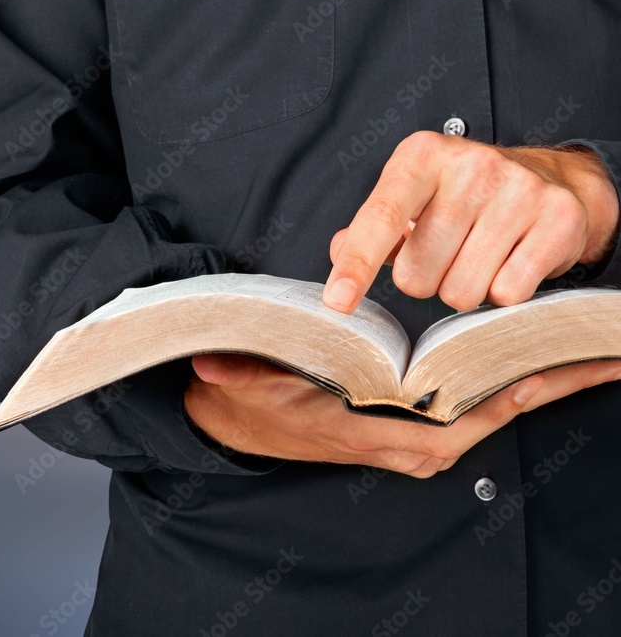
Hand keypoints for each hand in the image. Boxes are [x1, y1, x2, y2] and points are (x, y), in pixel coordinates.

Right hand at [184, 354, 620, 477]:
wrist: (236, 416)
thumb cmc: (249, 402)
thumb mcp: (241, 385)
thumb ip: (237, 374)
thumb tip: (214, 366)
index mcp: (360, 432)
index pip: (439, 431)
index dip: (489, 407)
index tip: (531, 377)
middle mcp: (393, 440)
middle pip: (480, 423)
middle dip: (538, 392)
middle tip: (595, 358)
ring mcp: (403, 433)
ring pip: (481, 416)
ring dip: (532, 388)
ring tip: (584, 356)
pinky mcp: (406, 421)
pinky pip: (468, 409)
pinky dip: (507, 387)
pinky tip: (535, 361)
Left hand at [323, 132, 618, 312]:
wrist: (551, 177)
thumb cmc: (463, 193)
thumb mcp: (409, 196)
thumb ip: (369, 229)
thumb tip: (338, 250)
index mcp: (422, 156)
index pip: (381, 218)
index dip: (357, 265)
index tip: (337, 302)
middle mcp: (471, 165)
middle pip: (417, 275)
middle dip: (425, 280)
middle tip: (446, 252)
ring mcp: (519, 190)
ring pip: (461, 292)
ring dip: (464, 288)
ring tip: (479, 254)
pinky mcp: (559, 218)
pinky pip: (508, 294)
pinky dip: (504, 290)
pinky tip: (511, 259)